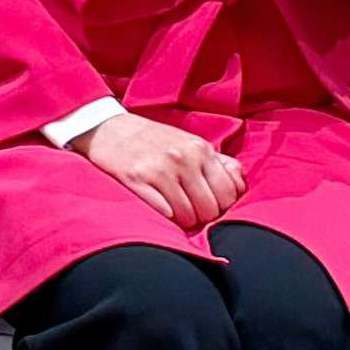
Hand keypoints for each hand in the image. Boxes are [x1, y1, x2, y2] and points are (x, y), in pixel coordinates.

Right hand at [82, 110, 245, 230]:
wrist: (109, 129)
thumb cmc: (155, 141)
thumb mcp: (191, 143)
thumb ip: (221, 163)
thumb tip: (240, 185)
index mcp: (201, 148)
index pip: (229, 194)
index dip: (221, 205)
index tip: (206, 202)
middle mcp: (183, 157)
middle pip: (210, 210)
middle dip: (201, 215)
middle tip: (188, 208)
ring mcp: (159, 169)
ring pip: (188, 216)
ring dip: (182, 220)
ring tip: (172, 207)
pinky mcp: (137, 180)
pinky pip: (164, 214)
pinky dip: (165, 218)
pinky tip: (159, 206)